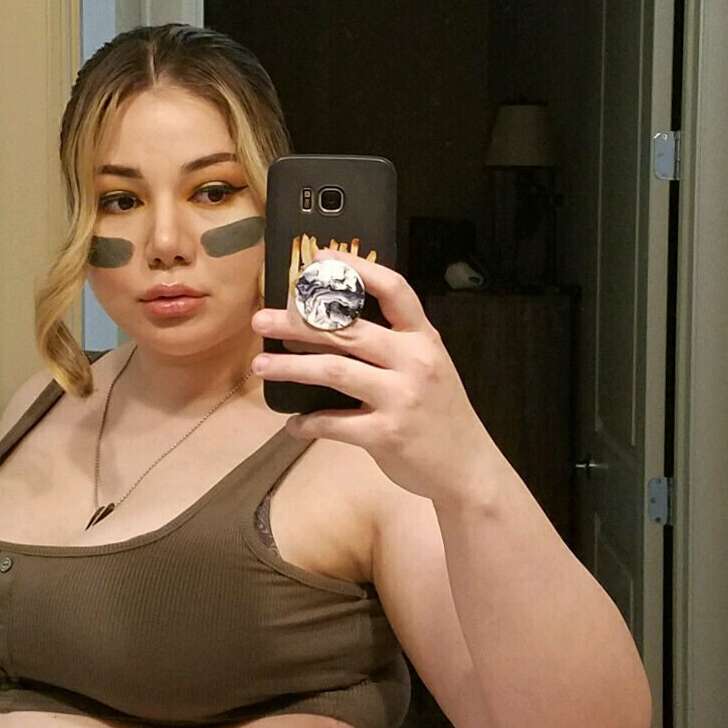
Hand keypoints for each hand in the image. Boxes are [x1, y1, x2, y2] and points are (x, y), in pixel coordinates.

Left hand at [251, 246, 495, 503]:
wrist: (467, 468)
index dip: (356, 270)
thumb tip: (332, 330)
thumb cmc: (441, 416)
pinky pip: (334, 423)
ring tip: (260, 365)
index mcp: (424, 339)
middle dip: (298, 322)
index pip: (393, 289)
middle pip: (347, 330)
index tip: (319, 259)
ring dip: (290, 367)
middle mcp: (414, 361)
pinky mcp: (386, 435)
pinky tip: (293, 423)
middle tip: (262, 320)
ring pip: (334, 371)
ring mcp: (400, 398)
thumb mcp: (430, 368)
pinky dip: (308, 423)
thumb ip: (395, 347)